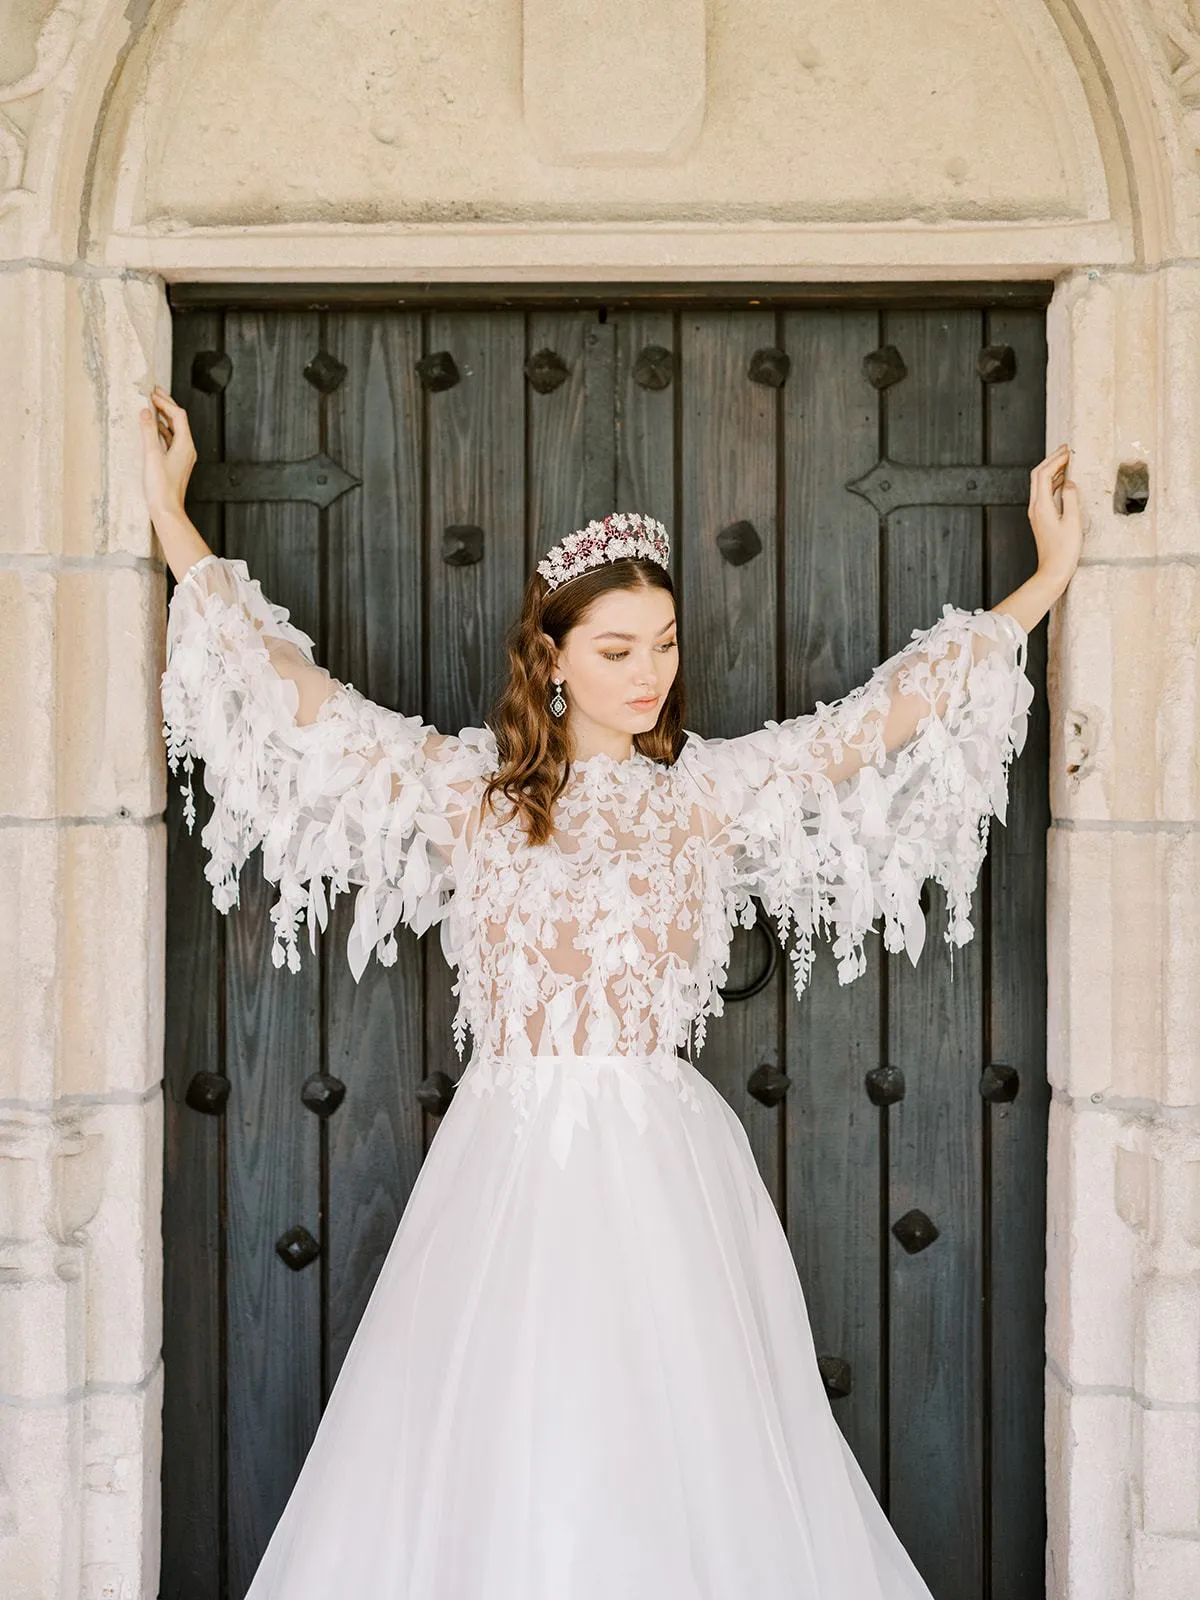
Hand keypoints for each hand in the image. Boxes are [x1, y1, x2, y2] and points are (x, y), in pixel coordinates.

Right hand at [139, 387, 196, 519]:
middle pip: (179, 421)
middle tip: (154, 393)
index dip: (165, 402)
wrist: (167, 510)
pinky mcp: (176, 464)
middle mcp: (187, 449)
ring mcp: (183, 457)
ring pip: (175, 430)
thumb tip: (146, 412)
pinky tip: (153, 430)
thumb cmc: (161, 487)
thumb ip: (148, 432)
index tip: (152, 394)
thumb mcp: (152, 455)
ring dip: (164, 417)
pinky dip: (162, 431)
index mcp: (185, 445)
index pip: (178, 415)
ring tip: (151, 407)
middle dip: (166, 405)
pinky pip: (171, 441)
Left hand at [1027, 444, 1081, 590]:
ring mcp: (1037, 513)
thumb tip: (1070, 482)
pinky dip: (1054, 482)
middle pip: (1038, 475)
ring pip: (1040, 484)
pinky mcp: (1041, 519)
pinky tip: (1065, 482)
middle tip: (1065, 450)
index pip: (1045, 474)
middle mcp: (1035, 507)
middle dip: (1051, 460)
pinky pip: (1045, 494)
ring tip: (1067, 461)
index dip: (1057, 459)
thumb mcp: (1073, 522)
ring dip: (1052, 470)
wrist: (1053, 571)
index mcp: (1041, 506)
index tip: (1069, 451)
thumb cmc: (1064, 551)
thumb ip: (1071, 498)